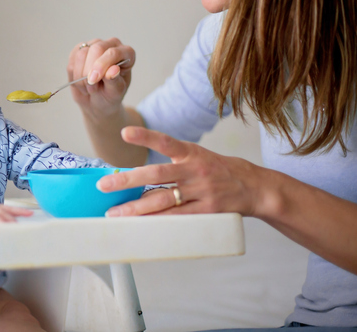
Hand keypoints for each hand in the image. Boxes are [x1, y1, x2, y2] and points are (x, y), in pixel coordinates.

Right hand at [66, 38, 134, 115]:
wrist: (96, 101)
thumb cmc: (110, 95)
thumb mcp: (116, 92)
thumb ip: (115, 81)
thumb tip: (112, 70)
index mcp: (126, 53)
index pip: (113, 52)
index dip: (102, 65)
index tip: (93, 80)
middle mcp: (110, 45)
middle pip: (96, 49)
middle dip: (89, 71)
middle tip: (92, 88)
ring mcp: (93, 46)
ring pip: (81, 55)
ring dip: (81, 76)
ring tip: (89, 88)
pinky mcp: (78, 51)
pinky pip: (71, 62)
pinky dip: (74, 77)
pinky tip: (81, 83)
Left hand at [97, 126, 263, 216]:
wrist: (253, 187)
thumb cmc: (215, 171)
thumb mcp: (196, 156)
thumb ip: (170, 162)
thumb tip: (133, 176)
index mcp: (190, 153)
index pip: (165, 142)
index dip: (145, 137)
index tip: (125, 133)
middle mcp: (194, 170)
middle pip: (156, 175)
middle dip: (127, 180)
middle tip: (104, 185)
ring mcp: (201, 191)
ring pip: (163, 200)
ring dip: (136, 208)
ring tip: (115, 213)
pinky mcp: (207, 211)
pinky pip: (177, 217)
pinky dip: (157, 221)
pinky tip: (140, 223)